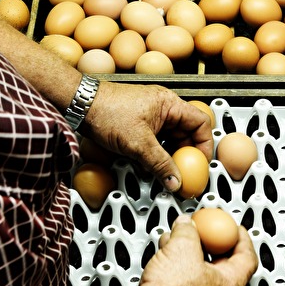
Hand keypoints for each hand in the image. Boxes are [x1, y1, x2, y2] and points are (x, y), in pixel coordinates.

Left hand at [83, 81, 212, 192]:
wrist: (79, 106)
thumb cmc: (106, 112)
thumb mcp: (137, 143)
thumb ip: (159, 164)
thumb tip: (176, 181)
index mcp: (170, 104)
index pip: (201, 123)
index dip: (205, 144)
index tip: (201, 163)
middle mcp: (164, 108)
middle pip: (186, 133)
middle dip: (186, 155)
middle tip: (183, 173)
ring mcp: (152, 116)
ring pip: (171, 139)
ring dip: (170, 156)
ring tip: (166, 172)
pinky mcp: (139, 124)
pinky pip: (157, 141)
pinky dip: (157, 154)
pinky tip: (151, 166)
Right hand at [125, 214, 256, 285]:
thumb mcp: (184, 247)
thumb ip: (188, 230)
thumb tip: (187, 224)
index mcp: (231, 284)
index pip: (247, 257)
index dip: (243, 238)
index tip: (236, 228)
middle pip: (222, 260)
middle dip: (210, 240)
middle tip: (205, 228)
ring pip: (199, 266)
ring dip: (188, 248)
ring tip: (177, 236)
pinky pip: (183, 275)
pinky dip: (176, 261)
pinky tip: (166, 252)